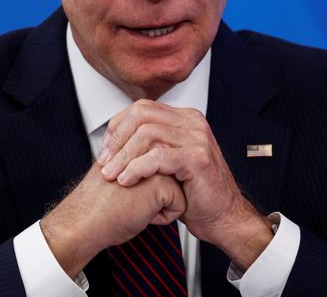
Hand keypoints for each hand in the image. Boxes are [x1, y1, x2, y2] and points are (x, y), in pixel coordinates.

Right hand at [40, 162, 185, 278]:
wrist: (84, 221)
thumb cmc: (98, 204)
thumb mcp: (118, 173)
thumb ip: (136, 162)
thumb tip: (160, 166)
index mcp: (137, 146)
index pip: (163, 169)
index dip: (149, 189)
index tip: (127, 194)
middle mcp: (148, 151)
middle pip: (173, 178)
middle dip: (158, 196)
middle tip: (129, 199)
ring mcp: (155, 165)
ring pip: (178, 190)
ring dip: (160, 204)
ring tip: (134, 204)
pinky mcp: (162, 183)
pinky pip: (179, 206)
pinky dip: (163, 217)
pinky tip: (141, 214)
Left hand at [97, 99, 272, 269]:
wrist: (223, 218)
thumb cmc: (194, 194)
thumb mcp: (168, 162)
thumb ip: (150, 145)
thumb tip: (114, 140)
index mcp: (185, 119)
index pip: (142, 108)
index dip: (118, 126)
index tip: (105, 148)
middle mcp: (192, 123)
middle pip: (142, 116)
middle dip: (117, 138)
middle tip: (103, 161)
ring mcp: (197, 138)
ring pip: (147, 134)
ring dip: (123, 156)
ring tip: (111, 174)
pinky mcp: (197, 158)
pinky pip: (158, 156)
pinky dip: (136, 168)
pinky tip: (126, 180)